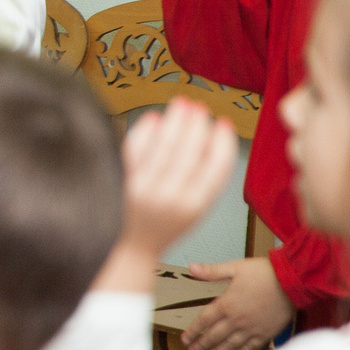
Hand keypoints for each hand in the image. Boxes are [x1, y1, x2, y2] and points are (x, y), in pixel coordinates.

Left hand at [96, 100, 235, 291]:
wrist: (136, 245)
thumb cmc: (170, 223)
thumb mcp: (198, 208)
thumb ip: (206, 180)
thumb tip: (212, 136)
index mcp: (196, 206)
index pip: (216, 169)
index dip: (222, 142)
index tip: (224, 123)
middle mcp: (172, 197)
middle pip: (187, 152)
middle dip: (195, 125)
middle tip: (199, 106)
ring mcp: (146, 189)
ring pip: (162, 147)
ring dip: (173, 121)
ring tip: (180, 104)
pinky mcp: (125, 182)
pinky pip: (135, 150)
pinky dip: (144, 132)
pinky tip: (153, 118)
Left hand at [183, 256, 292, 349]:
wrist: (292, 282)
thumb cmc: (264, 273)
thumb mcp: (235, 267)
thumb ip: (212, 271)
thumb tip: (191, 267)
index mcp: (227, 304)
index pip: (204, 320)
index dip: (193, 331)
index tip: (185, 339)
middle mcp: (237, 319)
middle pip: (215, 335)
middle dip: (201, 345)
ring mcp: (252, 328)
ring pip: (230, 344)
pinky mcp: (266, 333)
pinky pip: (250, 347)